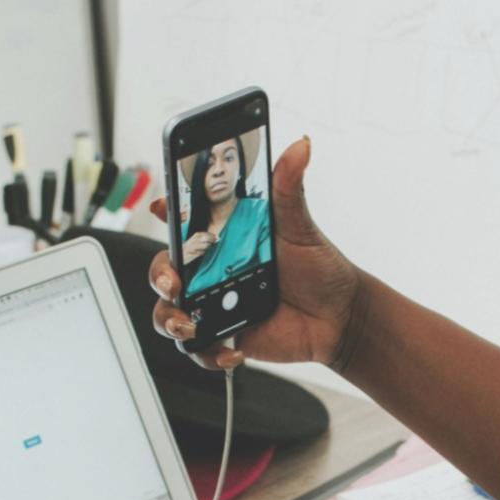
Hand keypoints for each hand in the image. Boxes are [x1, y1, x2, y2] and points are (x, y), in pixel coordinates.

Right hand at [148, 136, 363, 370]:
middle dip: (159, 275)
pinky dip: (208, 353)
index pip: (183, 223)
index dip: (166, 213)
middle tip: (175, 283)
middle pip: (164, 270)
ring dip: (171, 320)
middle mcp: (212, 272)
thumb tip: (301, 146)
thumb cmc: (319, 269)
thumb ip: (290, 189)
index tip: (161, 207)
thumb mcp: (301, 227)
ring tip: (191, 325)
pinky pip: (199, 349)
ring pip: (170, 313)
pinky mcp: (225, 337)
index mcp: (223, 239)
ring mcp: (214, 306)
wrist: (340, 318)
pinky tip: (232, 351)